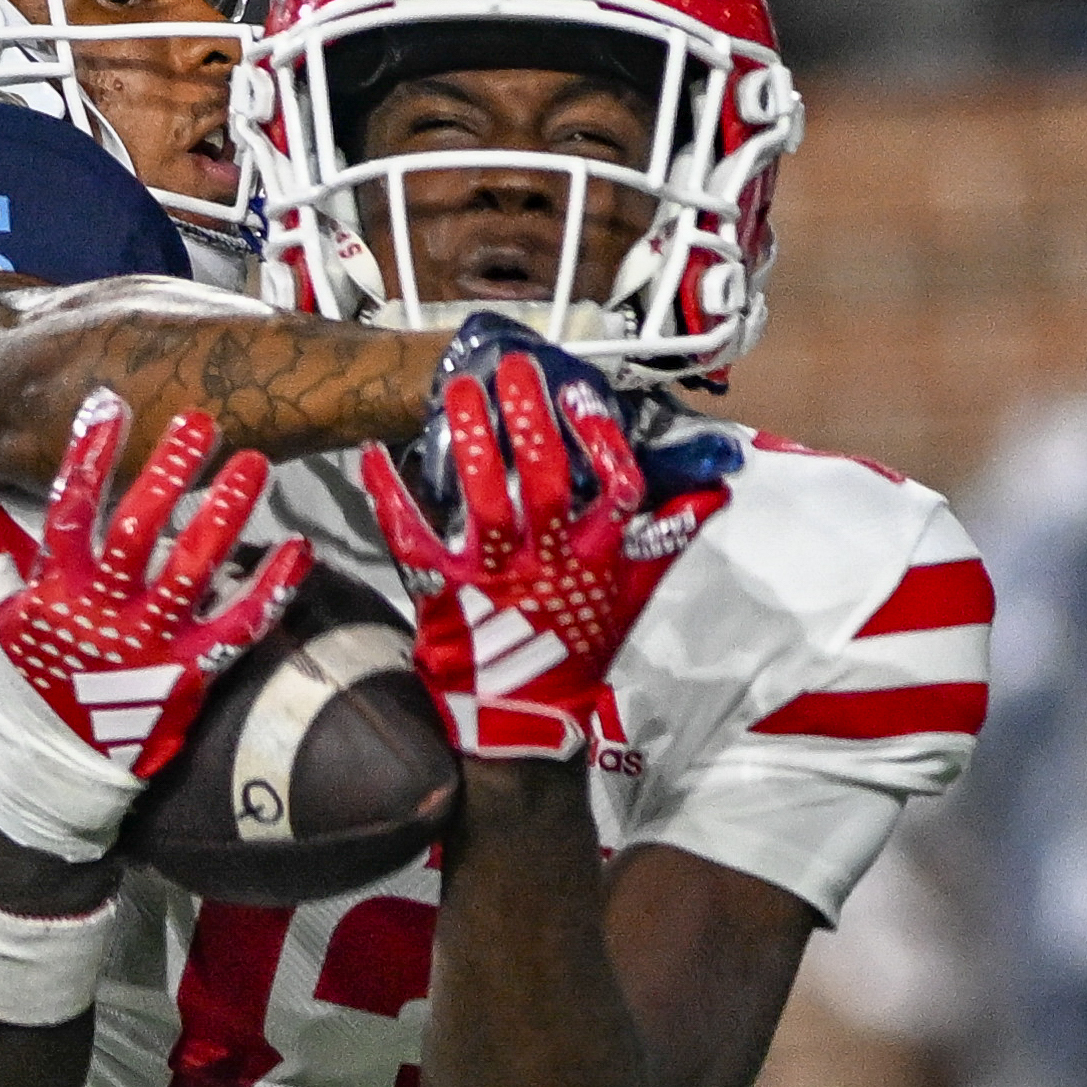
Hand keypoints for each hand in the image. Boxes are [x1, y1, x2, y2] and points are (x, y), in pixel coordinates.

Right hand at [0, 389, 311, 858]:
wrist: (54, 766)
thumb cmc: (28, 676)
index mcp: (53, 592)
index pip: (69, 512)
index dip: (88, 457)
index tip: (111, 403)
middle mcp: (101, 615)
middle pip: (137, 533)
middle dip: (168, 473)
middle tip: (201, 422)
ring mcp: (148, 646)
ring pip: (191, 573)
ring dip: (224, 516)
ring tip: (253, 465)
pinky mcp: (188, 676)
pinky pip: (237, 629)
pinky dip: (270, 590)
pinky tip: (301, 549)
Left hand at [361, 354, 722, 761]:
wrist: (523, 718)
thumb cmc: (580, 648)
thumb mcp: (634, 594)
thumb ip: (667, 539)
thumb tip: (713, 493)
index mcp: (594, 557)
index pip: (615, 489)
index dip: (602, 440)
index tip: (582, 395)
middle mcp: (546, 560)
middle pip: (544, 480)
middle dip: (531, 418)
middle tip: (516, 369)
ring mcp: (492, 574)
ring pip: (482, 499)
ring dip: (470, 440)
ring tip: (460, 391)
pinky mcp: (443, 589)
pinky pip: (412, 536)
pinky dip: (389, 494)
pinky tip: (373, 452)